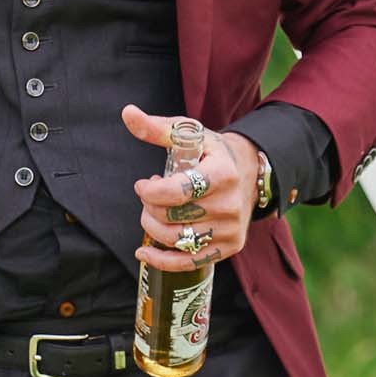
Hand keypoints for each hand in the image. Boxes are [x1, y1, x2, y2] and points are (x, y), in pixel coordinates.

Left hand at [124, 104, 262, 272]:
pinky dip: (161, 260)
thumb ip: (156, 128)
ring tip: (153, 213)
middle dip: (150, 208)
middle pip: (173, 218)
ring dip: (153, 228)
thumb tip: (127, 113)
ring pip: (177, 240)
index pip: (177, 192)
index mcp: (222, 174)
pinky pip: (189, 263)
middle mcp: (230, 205)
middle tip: (150, 196)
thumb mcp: (189, 135)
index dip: (150, 192)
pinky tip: (144, 252)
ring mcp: (230, 230)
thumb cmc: (211, 152)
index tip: (143, 185)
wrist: (248, 173)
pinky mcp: (228, 247)